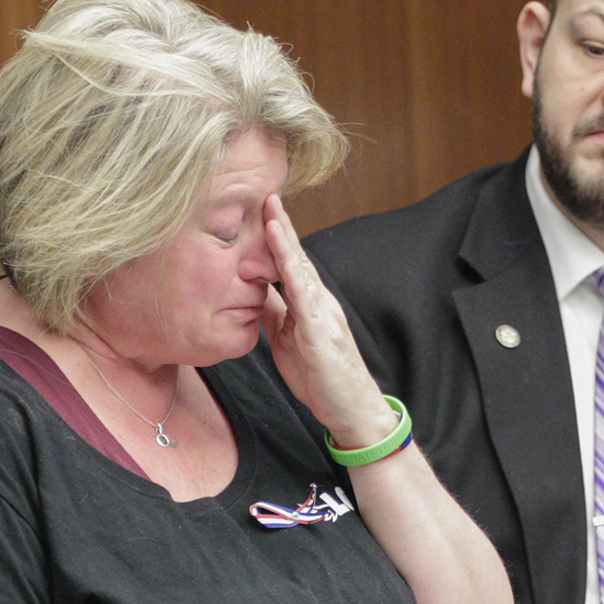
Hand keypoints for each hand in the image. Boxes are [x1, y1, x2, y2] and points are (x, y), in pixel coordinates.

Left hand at [260, 193, 399, 446]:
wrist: (349, 408)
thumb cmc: (319, 375)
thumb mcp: (287, 339)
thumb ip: (275, 314)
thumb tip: (254, 292)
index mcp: (308, 303)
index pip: (289, 263)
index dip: (276, 236)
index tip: (261, 209)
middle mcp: (318, 302)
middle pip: (297, 258)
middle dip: (282, 227)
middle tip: (267, 195)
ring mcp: (323, 316)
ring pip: (303, 274)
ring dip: (287, 245)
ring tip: (272, 217)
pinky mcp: (322, 336)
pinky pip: (308, 303)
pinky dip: (296, 281)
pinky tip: (285, 264)